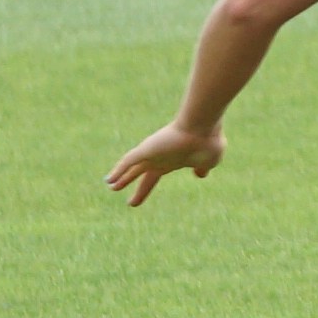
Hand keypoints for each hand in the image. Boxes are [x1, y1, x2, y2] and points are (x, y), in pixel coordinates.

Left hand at [105, 120, 224, 203]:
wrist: (203, 128)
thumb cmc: (208, 142)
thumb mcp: (210, 160)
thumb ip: (202, 167)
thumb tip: (200, 174)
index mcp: (174, 162)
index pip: (156, 175)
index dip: (147, 185)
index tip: (146, 188)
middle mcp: (161, 157)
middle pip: (141, 172)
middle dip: (130, 180)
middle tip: (116, 189)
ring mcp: (153, 153)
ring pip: (132, 167)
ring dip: (122, 178)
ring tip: (110, 186)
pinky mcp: (147, 150)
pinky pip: (128, 162)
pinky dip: (118, 171)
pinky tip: (108, 181)